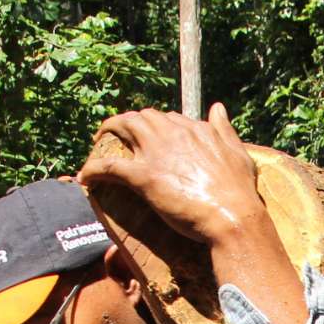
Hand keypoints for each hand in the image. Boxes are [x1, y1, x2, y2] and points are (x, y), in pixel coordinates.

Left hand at [77, 104, 266, 247]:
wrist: (233, 215)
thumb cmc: (240, 190)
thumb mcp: (239, 153)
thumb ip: (225, 129)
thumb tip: (218, 107)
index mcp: (195, 128)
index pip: (169, 118)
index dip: (157, 126)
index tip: (152, 138)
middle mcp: (173, 134)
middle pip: (142, 117)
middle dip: (128, 122)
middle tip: (119, 135)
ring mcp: (156, 153)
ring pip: (123, 128)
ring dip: (107, 131)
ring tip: (98, 143)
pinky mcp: (144, 176)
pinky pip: (110, 167)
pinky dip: (93, 169)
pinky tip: (84, 177)